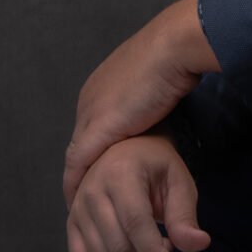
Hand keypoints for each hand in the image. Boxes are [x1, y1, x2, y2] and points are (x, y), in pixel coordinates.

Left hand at [64, 0, 220, 207]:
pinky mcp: (99, 129)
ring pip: (77, 156)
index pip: (92, 124)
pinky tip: (78, 202)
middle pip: (82, 141)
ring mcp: (91, 113)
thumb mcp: (158, 76)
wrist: (174, 47)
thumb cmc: (174, 55)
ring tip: (84, 204)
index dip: (97, 147)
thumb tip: (163, 97)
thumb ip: (151, 91)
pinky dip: (77, 185)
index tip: (102, 168)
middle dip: (86, 167)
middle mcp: (90, 98)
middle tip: (89, 193)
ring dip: (80, 180)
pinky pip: (79, 165)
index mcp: (101, 83)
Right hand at [67, 133, 210, 251]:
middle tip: (166, 246)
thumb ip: (185, 214)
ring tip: (147, 249)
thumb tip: (199, 244)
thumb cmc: (156, 165)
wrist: (127, 149)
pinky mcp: (71, 222)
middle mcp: (93, 189)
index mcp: (122, 172)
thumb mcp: (178, 181)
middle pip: (119, 245)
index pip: (136, 222)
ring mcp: (78, 207)